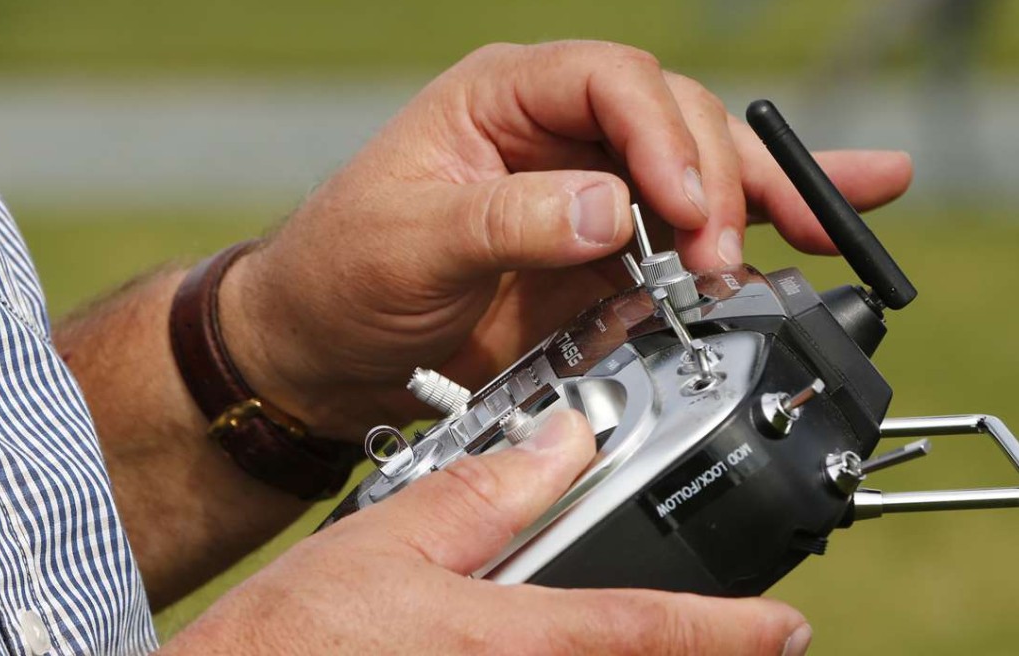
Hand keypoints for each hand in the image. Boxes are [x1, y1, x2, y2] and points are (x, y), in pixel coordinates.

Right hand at [159, 412, 811, 654]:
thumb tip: (559, 440)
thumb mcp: (390, 537)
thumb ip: (487, 490)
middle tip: (742, 636)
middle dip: (702, 654)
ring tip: (670, 636)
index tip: (785, 627)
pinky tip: (553, 646)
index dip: (730, 630)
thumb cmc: (290, 636)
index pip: (648, 628)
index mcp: (509, 637)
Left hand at [221, 41, 911, 436]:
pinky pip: (692, 235)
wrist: (328, 351)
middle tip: (723, 256)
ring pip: (702, 173)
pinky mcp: (606, 257)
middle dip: (717, 184)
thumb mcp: (408, 242)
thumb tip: (611, 211)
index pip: (610, 81)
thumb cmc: (342, 275)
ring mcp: (591, 194)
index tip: (684, 207)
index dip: (661, 136)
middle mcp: (560, 134)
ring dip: (769, 200)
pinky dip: (759, 231)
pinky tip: (827, 221)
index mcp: (505, 97)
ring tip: (833, 226)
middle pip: (674, 122)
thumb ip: (508, 222)